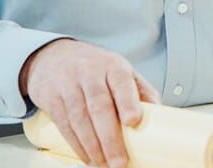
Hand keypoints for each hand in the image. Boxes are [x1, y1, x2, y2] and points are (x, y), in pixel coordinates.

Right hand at [19, 39, 160, 166]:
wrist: (55, 56)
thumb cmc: (95, 67)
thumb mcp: (120, 70)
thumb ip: (140, 91)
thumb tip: (160, 114)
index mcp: (112, 66)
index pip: (121, 82)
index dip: (127, 102)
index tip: (134, 121)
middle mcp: (90, 73)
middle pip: (99, 106)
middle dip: (110, 138)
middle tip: (119, 161)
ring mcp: (69, 85)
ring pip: (80, 118)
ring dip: (93, 147)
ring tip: (104, 165)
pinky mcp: (52, 98)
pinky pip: (64, 125)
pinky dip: (77, 145)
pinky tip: (88, 158)